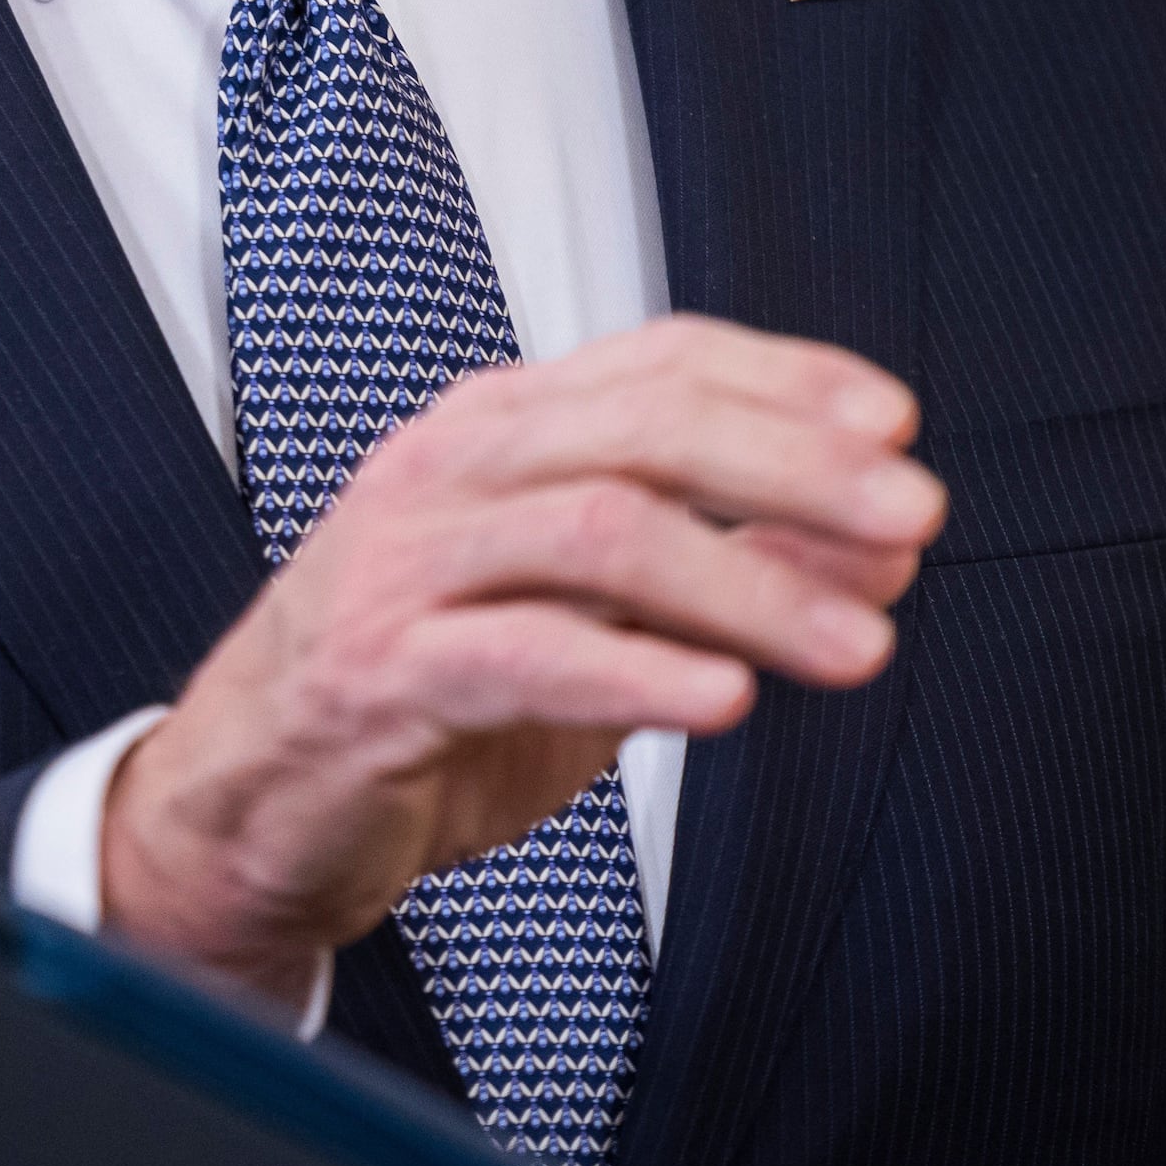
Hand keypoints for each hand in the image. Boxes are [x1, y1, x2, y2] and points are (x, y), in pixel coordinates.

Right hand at [99, 314, 944, 1006]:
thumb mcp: (590, 615)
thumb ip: (718, 571)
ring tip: (854, 642)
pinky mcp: (379, 673)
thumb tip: (875, 550)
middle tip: (911, 518)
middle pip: (647, 429)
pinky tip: (725, 698)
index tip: (895, 428)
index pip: (662, 362)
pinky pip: (525, 653)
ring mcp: (407, 565)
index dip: (788, 383)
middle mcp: (452, 470)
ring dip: (749, 584)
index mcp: (503, 430)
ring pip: (602, 531)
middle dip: (798, 469)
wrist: (253, 802)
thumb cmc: (425, 689)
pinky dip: (636, 671)